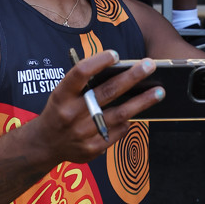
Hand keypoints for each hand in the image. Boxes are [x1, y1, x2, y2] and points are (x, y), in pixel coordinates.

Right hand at [35, 50, 163, 164]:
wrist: (45, 144)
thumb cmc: (59, 110)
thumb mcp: (62, 92)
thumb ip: (84, 84)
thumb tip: (117, 71)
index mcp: (61, 94)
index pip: (80, 73)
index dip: (98, 61)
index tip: (116, 54)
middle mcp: (71, 113)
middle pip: (107, 92)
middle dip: (131, 77)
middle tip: (149, 66)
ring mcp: (82, 133)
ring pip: (119, 114)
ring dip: (141, 102)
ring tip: (159, 91)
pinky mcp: (92, 149)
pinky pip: (117, 132)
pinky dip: (127, 121)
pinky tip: (137, 112)